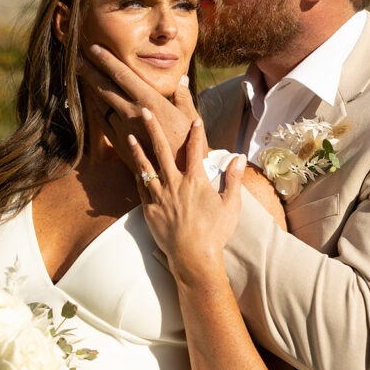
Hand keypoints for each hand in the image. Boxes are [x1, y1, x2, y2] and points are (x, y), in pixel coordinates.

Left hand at [78, 45, 202, 168]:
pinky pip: (103, 122)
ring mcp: (122, 129)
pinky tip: (93, 103)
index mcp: (149, 101)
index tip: (93, 48)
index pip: (122, 74)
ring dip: (90, 89)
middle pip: (104, 87)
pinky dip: (96, 109)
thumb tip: (181, 80)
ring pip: (100, 104)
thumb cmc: (189, 145)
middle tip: (77, 58)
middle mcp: (131, 113)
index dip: (106, 59)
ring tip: (81, 76)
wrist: (179, 175)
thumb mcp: (190, 116)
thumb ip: (182, 96)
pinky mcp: (119, 144)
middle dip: (89, 70)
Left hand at [128, 107, 245, 283]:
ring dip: (138, 150)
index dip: (196, 133)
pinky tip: (135, 169)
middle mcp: (175, 184)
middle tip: (145, 111)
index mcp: (195, 181)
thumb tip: (239, 158)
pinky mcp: (149, 211)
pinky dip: (138, 177)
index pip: (196, 149)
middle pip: (162, 150)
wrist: (194, 257)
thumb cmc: (215, 232)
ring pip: (146, 168)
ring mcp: (159, 197)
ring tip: (130, 136)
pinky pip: (141, 189)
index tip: (195, 119)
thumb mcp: (230, 205)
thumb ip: (233, 179)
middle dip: (154, 129)